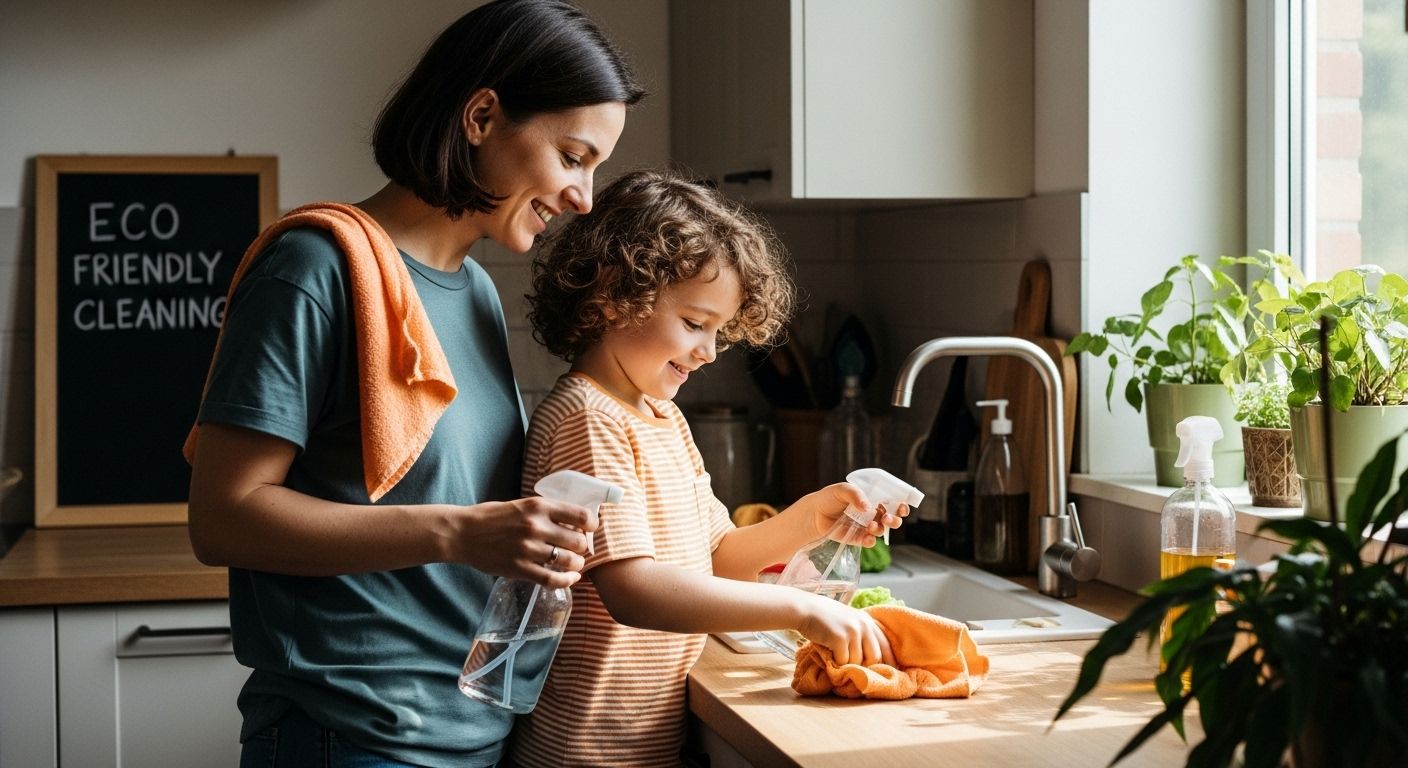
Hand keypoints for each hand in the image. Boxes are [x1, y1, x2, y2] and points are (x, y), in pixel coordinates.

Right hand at [456, 497, 598, 587]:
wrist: (462, 533)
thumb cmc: (491, 517)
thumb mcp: (521, 505)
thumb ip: (545, 513)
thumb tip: (573, 522)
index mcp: (538, 506)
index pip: (580, 515)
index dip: (592, 524)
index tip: (591, 528)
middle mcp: (535, 526)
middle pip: (578, 541)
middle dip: (583, 547)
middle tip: (579, 549)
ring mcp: (528, 549)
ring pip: (568, 561)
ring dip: (576, 565)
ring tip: (574, 564)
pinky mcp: (519, 568)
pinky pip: (552, 579)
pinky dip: (566, 581)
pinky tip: (570, 579)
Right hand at [797, 593, 893, 665]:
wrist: (804, 609)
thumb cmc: (824, 617)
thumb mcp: (848, 620)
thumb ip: (860, 633)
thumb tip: (871, 658)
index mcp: (867, 621)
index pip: (885, 644)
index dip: (889, 661)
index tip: (888, 673)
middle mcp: (863, 625)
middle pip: (875, 657)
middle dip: (865, 667)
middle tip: (856, 672)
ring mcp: (852, 631)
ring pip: (857, 661)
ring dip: (847, 664)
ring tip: (837, 658)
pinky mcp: (839, 638)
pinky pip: (843, 661)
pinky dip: (836, 663)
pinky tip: (829, 654)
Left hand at [800, 482, 907, 545]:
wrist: (814, 513)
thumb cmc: (829, 497)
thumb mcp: (842, 489)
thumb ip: (856, 495)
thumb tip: (868, 508)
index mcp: (873, 499)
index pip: (893, 502)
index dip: (901, 506)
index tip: (902, 508)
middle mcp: (872, 513)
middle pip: (892, 518)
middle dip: (894, 520)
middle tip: (887, 519)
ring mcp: (865, 526)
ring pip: (881, 530)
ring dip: (880, 529)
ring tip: (871, 526)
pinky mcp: (857, 538)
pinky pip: (868, 541)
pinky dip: (870, 541)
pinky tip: (867, 538)